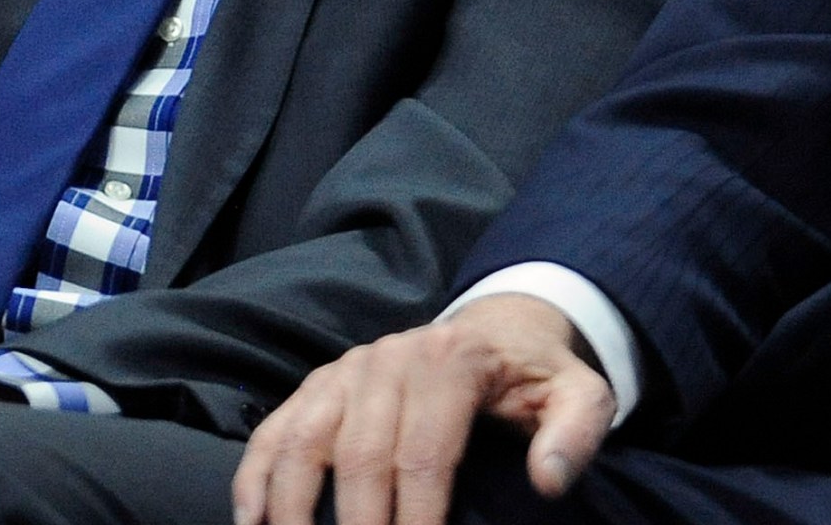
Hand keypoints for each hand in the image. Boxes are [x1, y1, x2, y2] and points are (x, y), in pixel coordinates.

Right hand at [234, 295, 615, 524]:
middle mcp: (393, 357)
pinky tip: (250, 519)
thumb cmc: (537, 375)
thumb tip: (549, 481)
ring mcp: (351, 368)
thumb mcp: (580, 393)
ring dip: (294, 506)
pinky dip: (257, 472)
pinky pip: (280, 424)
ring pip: (308, 439)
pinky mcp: (324, 379)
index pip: (425, 454)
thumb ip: (575, 433)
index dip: (416, 518)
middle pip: (363, 455)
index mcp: (454, 362)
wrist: (500, 325)